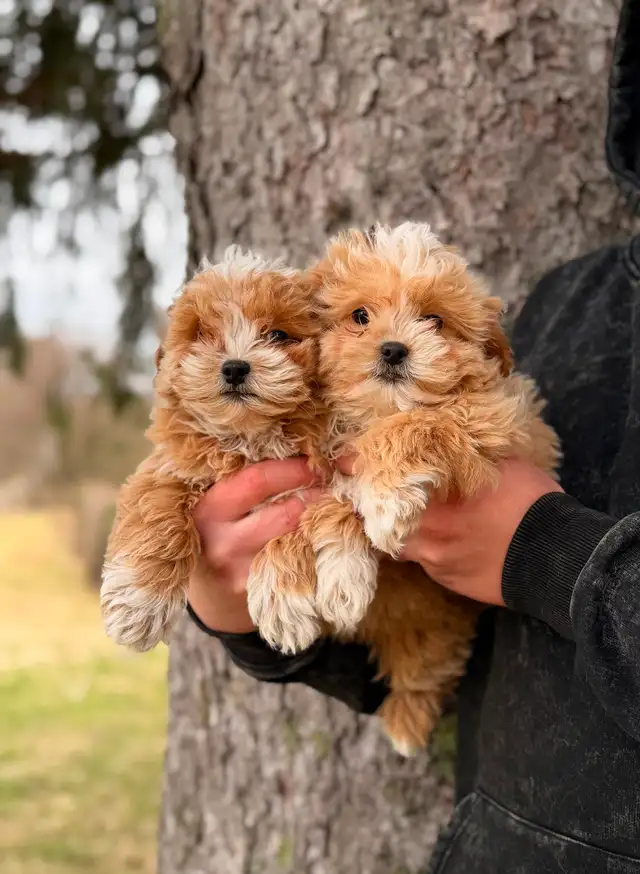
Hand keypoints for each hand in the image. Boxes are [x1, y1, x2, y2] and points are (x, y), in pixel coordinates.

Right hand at [189, 458, 323, 632]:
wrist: (210, 594)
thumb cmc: (221, 532)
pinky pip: (300, 563)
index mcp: (209, 509)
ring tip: (336, 505)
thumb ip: (249, 479)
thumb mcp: (221, 503)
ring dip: (322, 520)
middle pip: (285, 513)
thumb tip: (305, 451)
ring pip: (298, 540)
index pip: (257, 481)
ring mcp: (242, 573)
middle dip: (317, 494)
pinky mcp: (261, 594)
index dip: (294, 469)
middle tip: (336, 483)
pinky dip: (318, 546)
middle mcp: (222, 543)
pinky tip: (326, 536)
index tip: (318, 461)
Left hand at [335, 455, 562, 604]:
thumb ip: (463, 455)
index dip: (355, 469)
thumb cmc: (530, 503)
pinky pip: (425, 562)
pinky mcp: (447, 581)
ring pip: (400, 544)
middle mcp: (425, 532)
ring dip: (399, 530)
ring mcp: (434, 561)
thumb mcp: (499, 463)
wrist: (556, 560)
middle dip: (370, 507)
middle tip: (367, 493)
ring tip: (411, 517)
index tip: (341, 462)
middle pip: (377, 520)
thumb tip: (444, 441)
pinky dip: (427, 549)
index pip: (377, 481)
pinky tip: (445, 540)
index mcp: (433, 499)